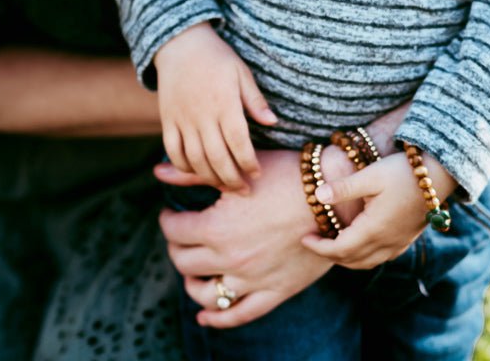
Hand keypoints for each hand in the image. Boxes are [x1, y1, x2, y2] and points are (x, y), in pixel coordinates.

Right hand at [155, 22, 276, 190]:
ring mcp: (182, 118)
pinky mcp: (168, 119)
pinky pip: (173, 150)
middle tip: (244, 191)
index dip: (249, 162)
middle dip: (232, 179)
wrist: (180, 43)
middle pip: (218, 157)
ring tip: (224, 186)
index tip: (257, 173)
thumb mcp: (241, 72)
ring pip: (195, 159)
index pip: (239, 142)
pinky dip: (183, 166)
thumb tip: (273, 122)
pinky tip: (196, 171)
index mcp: (224, 103)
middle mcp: (202, 114)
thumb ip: (255, 100)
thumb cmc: (216, 57)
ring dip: (210, 177)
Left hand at [156, 149, 330, 327]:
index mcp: (217, 228)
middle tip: (181, 236)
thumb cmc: (285, 175)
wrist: (331, 197)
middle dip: (177, 248)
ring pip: (207, 294)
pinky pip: (239, 315)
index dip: (168, 222)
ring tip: (192, 269)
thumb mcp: (236, 170)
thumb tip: (157, 172)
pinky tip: (205, 316)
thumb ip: (193, 174)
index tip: (170, 214)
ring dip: (192, 283)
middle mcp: (231, 259)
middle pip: (185, 262)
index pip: (175, 232)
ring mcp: (252, 280)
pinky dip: (218, 319)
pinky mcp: (274, 292)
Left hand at [302, 151, 456, 269]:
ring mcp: (398, 243)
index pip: (340, 249)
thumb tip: (317, 195)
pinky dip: (363, 256)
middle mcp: (386, 242)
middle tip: (313, 241)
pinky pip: (380, 257)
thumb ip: (343, 187)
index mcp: (373, 229)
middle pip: (352, 260)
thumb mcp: (370, 175)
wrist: (438, 175)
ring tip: (331, 243)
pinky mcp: (406, 240)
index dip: (319, 247)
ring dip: (346, 258)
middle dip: (329, 255)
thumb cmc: (402, 172)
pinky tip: (357, 242)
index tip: (303, 238)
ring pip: (366, 262)